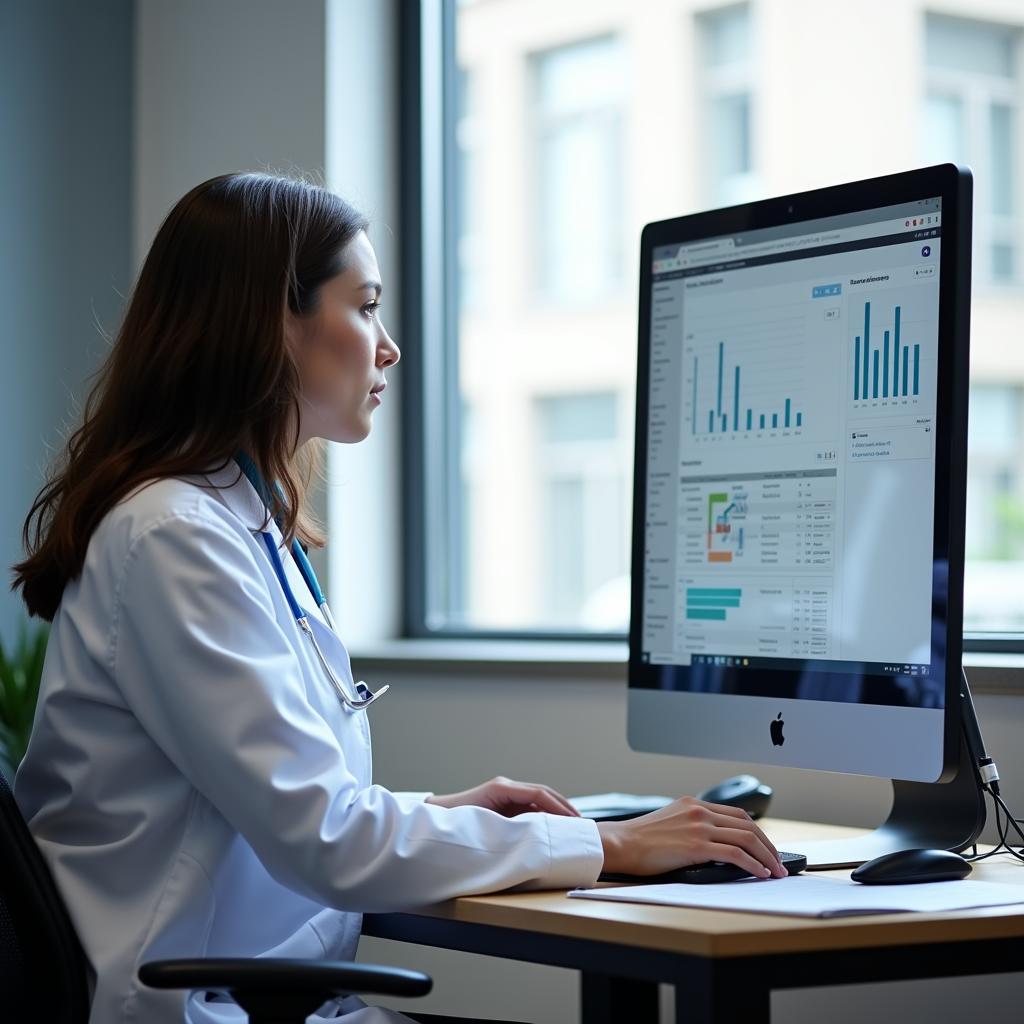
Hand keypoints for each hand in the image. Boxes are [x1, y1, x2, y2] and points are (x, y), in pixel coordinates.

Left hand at [425, 776, 580, 817]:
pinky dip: (546, 814)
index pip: (538, 793)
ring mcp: (506, 794)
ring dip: (557, 811)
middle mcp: (506, 787)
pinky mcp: (505, 803)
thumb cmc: (456, 824)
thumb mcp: (484, 826)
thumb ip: (508, 828)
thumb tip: (533, 835)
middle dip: (564, 807)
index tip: (574, 820)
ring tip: (574, 826)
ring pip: (539, 799)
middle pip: (543, 793)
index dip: (558, 806)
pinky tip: (556, 827)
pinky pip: (531, 806)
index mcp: (501, 789)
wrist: (436, 819)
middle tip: (582, 824)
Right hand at [597, 796, 786, 878]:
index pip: (737, 815)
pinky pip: (735, 854)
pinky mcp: (696, 845)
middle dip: (769, 846)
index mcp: (693, 804)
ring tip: (776, 872)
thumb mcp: (670, 823)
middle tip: (779, 862)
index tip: (767, 848)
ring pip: (746, 838)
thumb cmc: (640, 840)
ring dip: (767, 857)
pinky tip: (761, 873)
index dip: (758, 833)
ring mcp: (698, 826)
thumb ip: (693, 827)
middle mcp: (699, 811)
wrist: (620, 843)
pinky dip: (753, 864)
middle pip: (748, 825)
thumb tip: (718, 847)